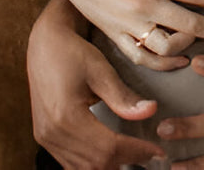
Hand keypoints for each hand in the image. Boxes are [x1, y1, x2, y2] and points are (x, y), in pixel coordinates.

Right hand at [28, 0, 166, 168]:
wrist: (45, 45)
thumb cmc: (72, 53)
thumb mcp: (100, 70)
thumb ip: (123, 96)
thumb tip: (150, 111)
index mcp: (65, 117)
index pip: (108, 147)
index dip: (136, 151)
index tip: (158, 151)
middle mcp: (51, 133)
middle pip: (95, 163)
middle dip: (126, 161)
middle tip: (152, 155)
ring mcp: (45, 137)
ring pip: (81, 168)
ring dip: (109, 166)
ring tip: (136, 157)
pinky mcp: (45, 136)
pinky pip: (70, 162)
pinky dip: (92, 164)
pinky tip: (112, 156)